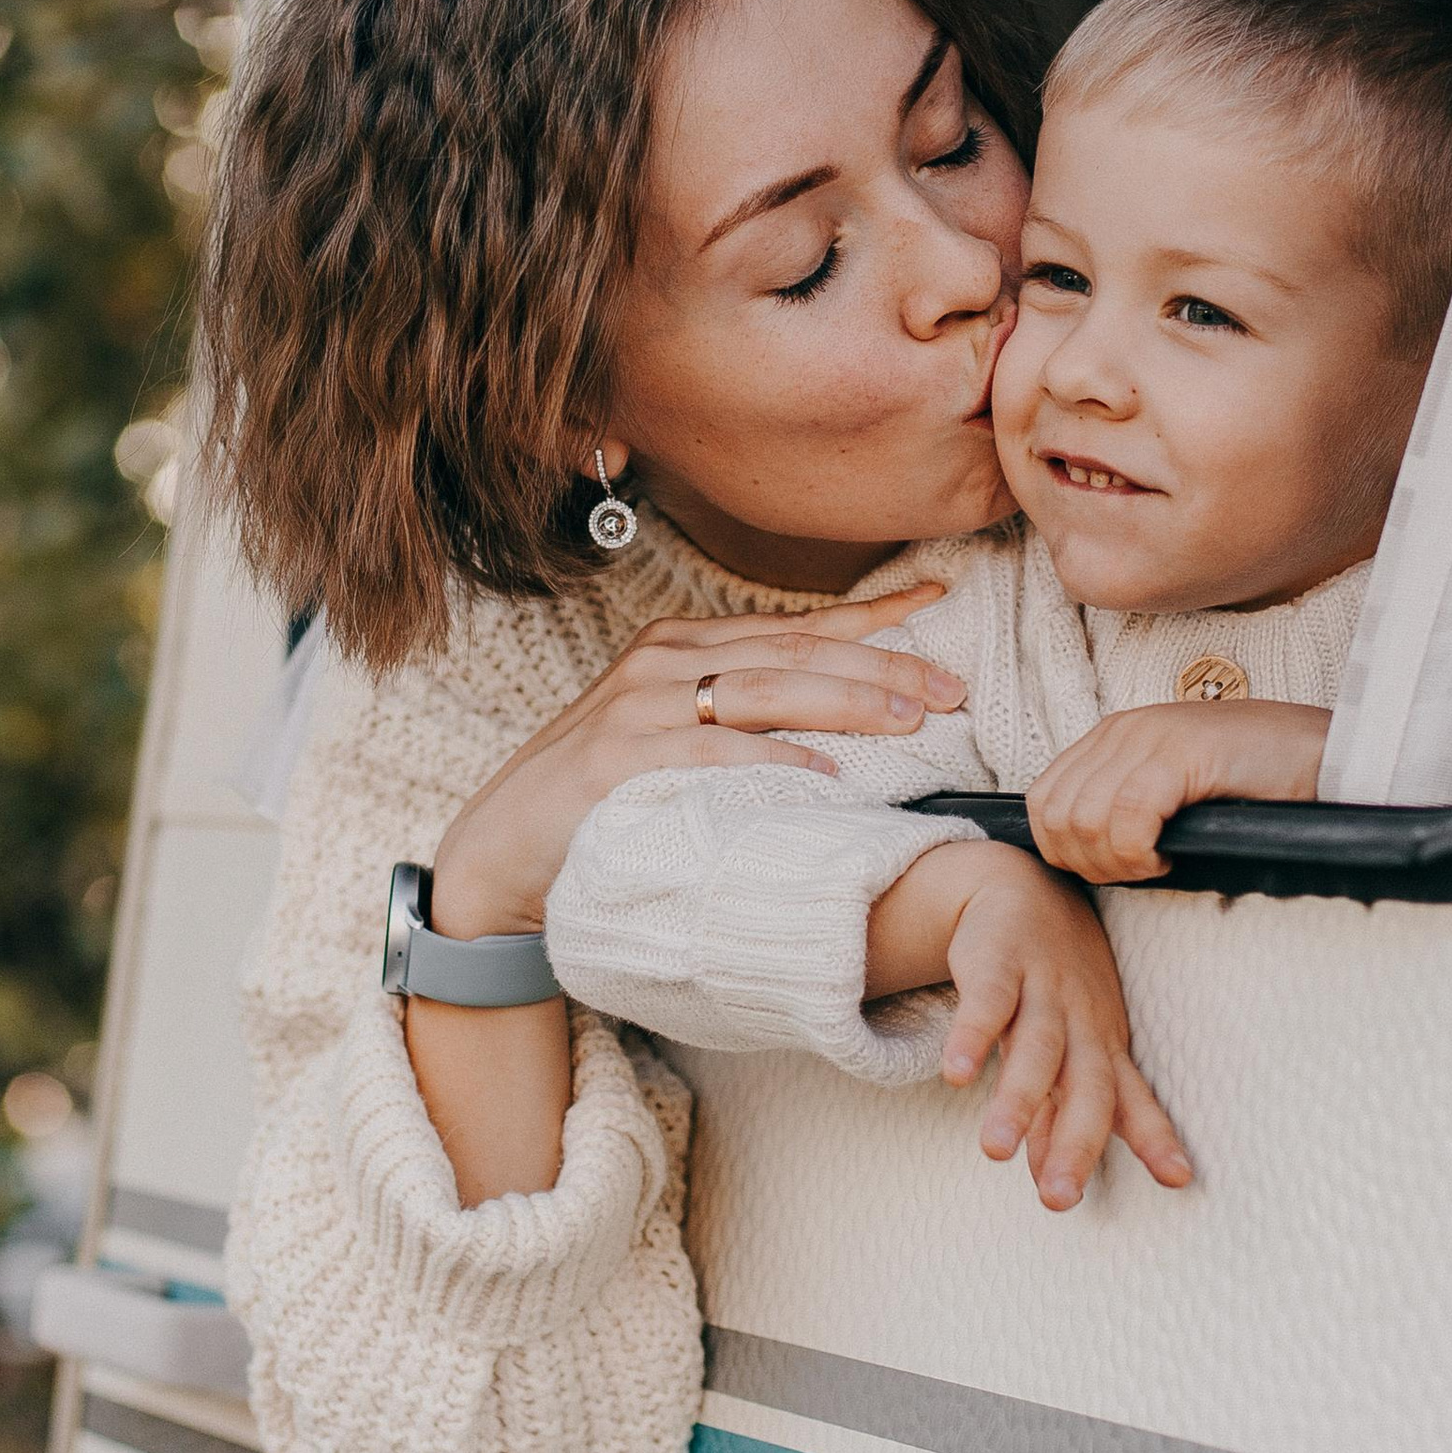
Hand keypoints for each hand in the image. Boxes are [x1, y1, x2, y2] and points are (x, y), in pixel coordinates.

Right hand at [431, 587, 966, 938]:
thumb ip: (739, 715)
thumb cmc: (599, 798)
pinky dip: (772, 757)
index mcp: (680, 643)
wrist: (500, 853)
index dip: (872, 613)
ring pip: (762, 689)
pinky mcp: (618, 761)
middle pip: (793, 651)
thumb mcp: (670, 734)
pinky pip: (711, 753)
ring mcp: (636, 707)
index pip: (795, 623)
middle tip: (952, 686)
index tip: (941, 600)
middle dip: (881, 663)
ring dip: (844, 700)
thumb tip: (842, 719)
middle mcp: (662, 661)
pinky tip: (825, 770)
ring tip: (909, 718)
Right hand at [919, 844, 1190, 1209]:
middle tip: (1059, 1199)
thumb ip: (1063, 1115)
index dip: (1154, 1136)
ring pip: (1036, 1050)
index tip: (1178, 1179)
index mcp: (1103, 1047)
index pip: (1130, 1099)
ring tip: (994, 1150)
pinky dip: (972, 1037)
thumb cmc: (1056, 987)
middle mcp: (1080, 1022)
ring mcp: (1041, 990)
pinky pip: (986, 1002)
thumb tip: (1052, 1179)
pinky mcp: (996, 963)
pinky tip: (957, 1075)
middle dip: (1077, 1143)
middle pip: (1086, 1085)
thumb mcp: (1069, 1049)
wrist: (1023, 888)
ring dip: (1017, 1100)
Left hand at [1026, 701, 1330, 885]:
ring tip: (1155, 864)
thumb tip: (1082, 858)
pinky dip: (1139, 852)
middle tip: (1137, 872)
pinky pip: (1127, 817)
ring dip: (1115, 861)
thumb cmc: (1253, 784)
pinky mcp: (1180, 753)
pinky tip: (1170, 856)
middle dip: (1087, 863)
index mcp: (1112, 737)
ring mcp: (1148, 738)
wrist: (1319, 753)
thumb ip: (1124, 806)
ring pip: (1084, 820)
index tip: (1114, 869)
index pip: (1043, 803)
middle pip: (1056, 817)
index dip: (1067, 852)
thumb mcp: (1172, 788)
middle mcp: (1121, 731)